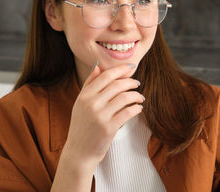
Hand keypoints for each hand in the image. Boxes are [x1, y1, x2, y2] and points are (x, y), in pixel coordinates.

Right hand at [51, 62, 144, 191]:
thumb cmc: (82, 126)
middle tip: (137, 83)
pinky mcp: (109, 128)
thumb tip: (98, 66)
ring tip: (140, 97)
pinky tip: (139, 108)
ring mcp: (100, 116)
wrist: (79, 151)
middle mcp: (91, 103)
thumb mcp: (80, 104)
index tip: (130, 67)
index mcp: (84, 96)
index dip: (120, 69)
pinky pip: (128, 113)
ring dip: (136, 95)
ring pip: (124, 98)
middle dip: (130, 82)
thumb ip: (89, 84)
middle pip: (117, 85)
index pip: (105, 76)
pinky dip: (136, 108)